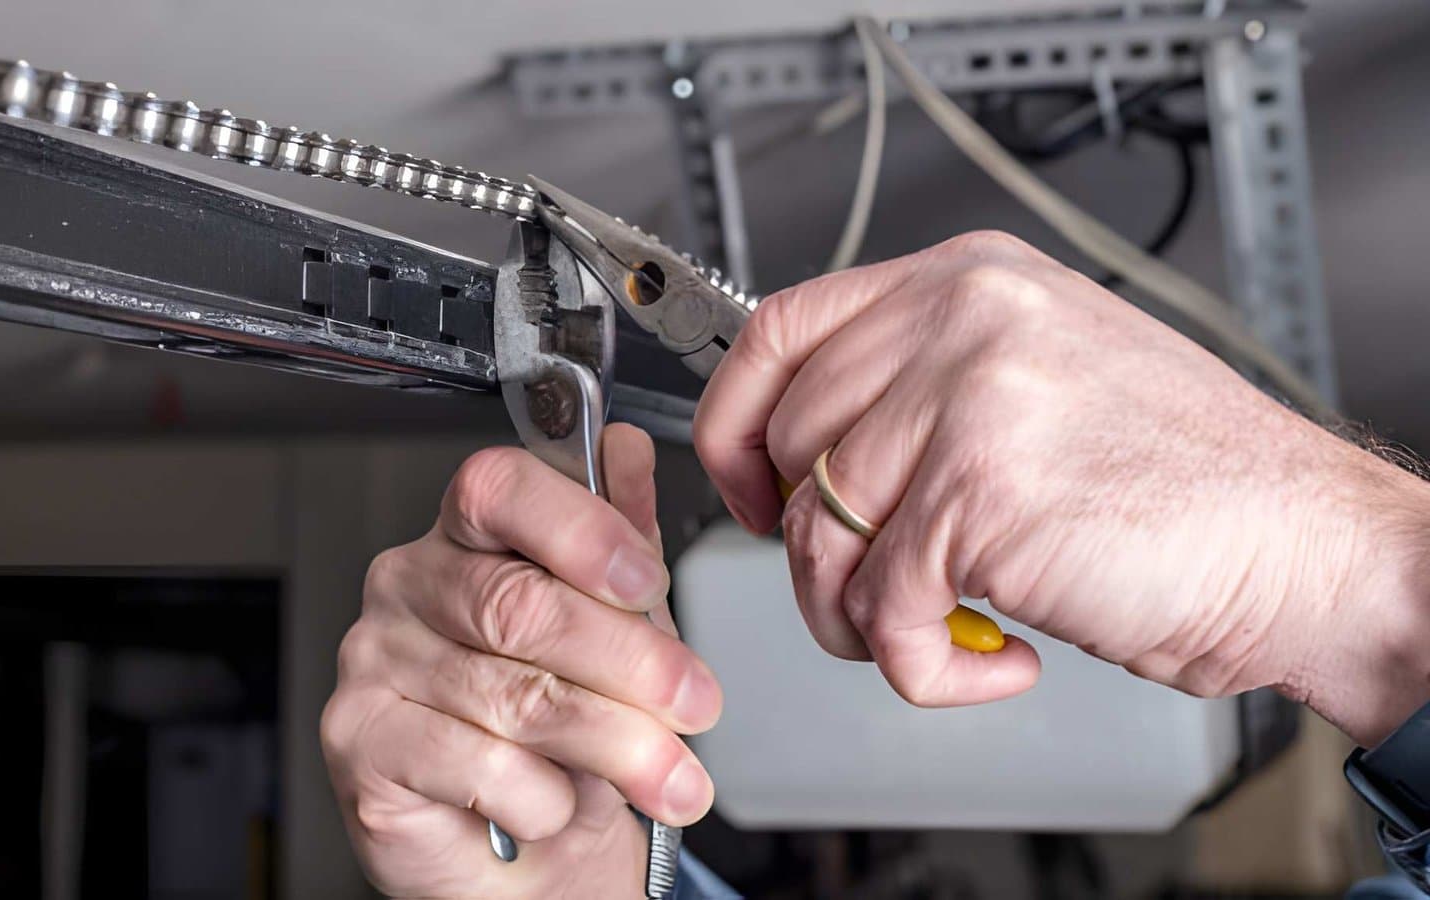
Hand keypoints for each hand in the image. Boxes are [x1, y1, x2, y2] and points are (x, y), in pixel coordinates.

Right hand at [322, 424, 720, 897]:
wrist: (519, 850)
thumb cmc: (560, 731)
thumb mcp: (614, 629)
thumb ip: (620, 542)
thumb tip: (626, 453)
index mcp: (468, 535)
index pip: (501, 489)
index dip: (579, 529)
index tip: (647, 582)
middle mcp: (410, 584)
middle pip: (519, 603)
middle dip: (630, 660)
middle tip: (695, 702)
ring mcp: (375, 660)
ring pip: (512, 694)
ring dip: (612, 742)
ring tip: (670, 777)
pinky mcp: (361, 740)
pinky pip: (474, 763)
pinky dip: (541, 796)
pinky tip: (557, 803)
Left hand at [694, 230, 1429, 744]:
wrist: (1306, 546)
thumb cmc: (1187, 482)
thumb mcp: (1041, 375)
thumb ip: (921, 385)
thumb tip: (807, 454)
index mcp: (966, 280)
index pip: (780, 332)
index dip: (736, 425)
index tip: (749, 491)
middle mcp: (959, 320)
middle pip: (787, 447)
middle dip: (812, 548)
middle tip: (878, 589)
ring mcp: (966, 400)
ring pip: (816, 536)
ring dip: (866, 619)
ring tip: (941, 631)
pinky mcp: (978, 496)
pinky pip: (880, 611)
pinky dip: (926, 669)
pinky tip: (1000, 657)